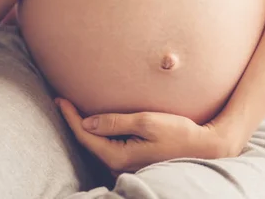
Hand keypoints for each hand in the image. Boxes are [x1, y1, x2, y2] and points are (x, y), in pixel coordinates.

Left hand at [56, 98, 246, 173]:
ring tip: (76, 109)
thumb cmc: (178, 132)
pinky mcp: (134, 161)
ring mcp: (127, 165)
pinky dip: (101, 133)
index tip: (60, 99)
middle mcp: (119, 165)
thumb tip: (87, 122)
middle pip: (88, 142)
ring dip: (87, 127)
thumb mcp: (146, 122)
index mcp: (118, 156)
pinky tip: (100, 121)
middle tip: (62, 100)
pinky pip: (109, 146)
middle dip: (74, 121)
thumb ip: (115, 122)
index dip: (70, 116)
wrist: (205, 147)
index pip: (85, 135)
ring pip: (98, 145)